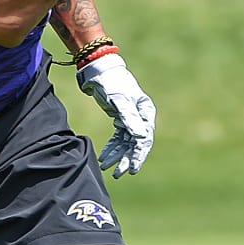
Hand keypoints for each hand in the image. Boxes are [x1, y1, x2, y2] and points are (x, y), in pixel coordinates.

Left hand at [76, 53, 155, 177]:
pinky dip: (111, 147)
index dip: (139, 155)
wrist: (98, 70)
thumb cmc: (111, 82)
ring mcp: (130, 118)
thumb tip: (141, 138)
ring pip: (126, 142)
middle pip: (136, 143)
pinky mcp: (120, 118)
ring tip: (106, 167)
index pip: (144, 138)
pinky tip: (104, 157)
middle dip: (127, 159)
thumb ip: (129, 118)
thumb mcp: (119, 101)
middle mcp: (140, 116)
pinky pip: (117, 138)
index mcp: (145, 111)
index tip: (132, 169)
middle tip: (118, 173)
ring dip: (117, 155)